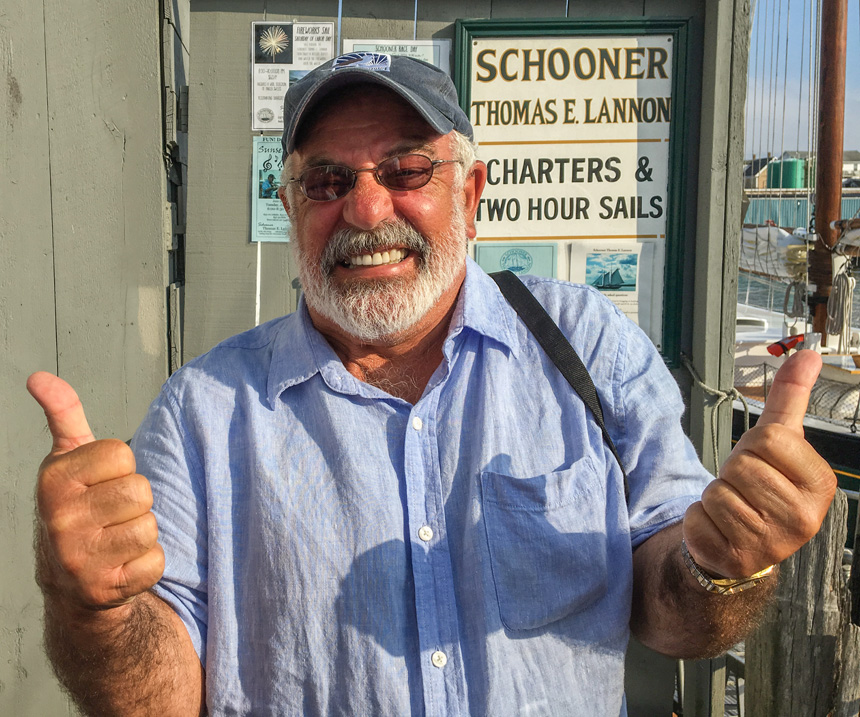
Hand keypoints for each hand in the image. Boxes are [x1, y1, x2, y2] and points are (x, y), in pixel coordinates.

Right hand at [28, 372, 162, 608]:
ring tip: (117, 539)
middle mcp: (60, 520)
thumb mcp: (68, 459)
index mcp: (54, 480)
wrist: (71, 581)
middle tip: (112, 515)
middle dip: (135, 502)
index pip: (122, 454)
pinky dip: (148, 564)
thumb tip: (39, 377)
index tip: (101, 484)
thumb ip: (64, 414)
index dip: (120, 468)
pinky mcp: (104, 589)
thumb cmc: (79, 508)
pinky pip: (156, 562)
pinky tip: (123, 565)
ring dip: (142, 533)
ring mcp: (80, 558)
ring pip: (149, 526)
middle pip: (140, 491)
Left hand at [683, 350, 836, 577]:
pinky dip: (699, 518)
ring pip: (717, 492)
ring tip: (734, 507)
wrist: (743, 540)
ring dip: (715, 495)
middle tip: (745, 487)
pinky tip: (719, 527)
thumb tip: (806, 355)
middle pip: (741, 465)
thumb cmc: (763, 487)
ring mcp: (770, 544)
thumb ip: (790, 398)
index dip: (753, 444)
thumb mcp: (779, 442)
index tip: (762, 461)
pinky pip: (697, 518)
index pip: (769, 439)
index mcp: (819, 484)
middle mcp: (802, 519)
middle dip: (733, 470)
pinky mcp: (734, 557)